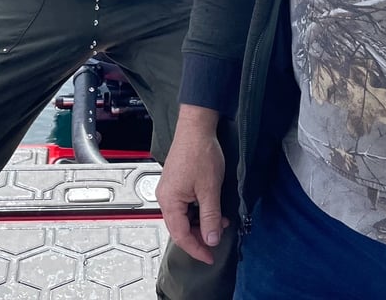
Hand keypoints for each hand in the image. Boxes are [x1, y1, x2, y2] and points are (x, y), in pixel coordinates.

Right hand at [156, 105, 227, 264]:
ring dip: (201, 223)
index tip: (210, 258)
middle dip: (200, 236)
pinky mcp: (176, 183)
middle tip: (217, 239)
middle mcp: (165, 197)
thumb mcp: (210, 190)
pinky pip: (185, 206)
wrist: (196, 128)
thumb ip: (210, 217)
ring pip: (183, 217)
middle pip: (180, 228)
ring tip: (220, 221)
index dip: (197, 249)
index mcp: (169, 201)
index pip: (181, 235)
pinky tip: (212, 209)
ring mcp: (170, 190)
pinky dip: (198, 212)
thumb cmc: (200, 154)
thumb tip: (211, 240)